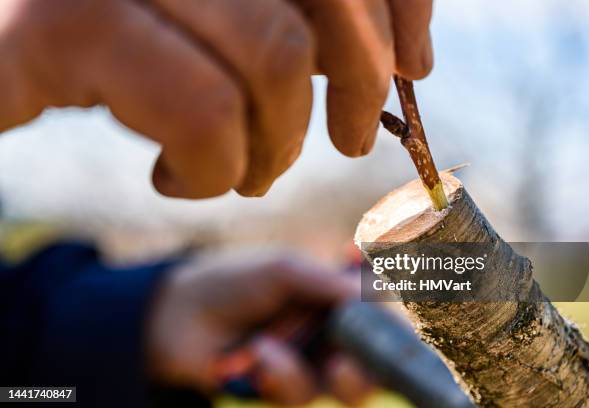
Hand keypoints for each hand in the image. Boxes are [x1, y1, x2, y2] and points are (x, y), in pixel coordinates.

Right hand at [0, 0, 432, 197]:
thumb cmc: (115, 57)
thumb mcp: (221, 34)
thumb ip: (302, 26)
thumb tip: (405, 56)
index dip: (402, 2)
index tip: (413, 67)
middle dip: (359, 83)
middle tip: (345, 142)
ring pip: (274, 56)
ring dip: (271, 147)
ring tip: (241, 173)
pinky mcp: (65, 24)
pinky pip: (200, 108)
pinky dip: (209, 170)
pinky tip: (174, 179)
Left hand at [147, 251, 372, 405]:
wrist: (178, 317)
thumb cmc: (234, 282)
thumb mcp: (282, 271)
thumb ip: (326, 282)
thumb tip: (367, 292)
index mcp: (336, 299)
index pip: (382, 312)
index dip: (394, 317)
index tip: (392, 316)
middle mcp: (332, 335)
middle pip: (377, 360)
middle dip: (368, 364)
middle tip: (343, 361)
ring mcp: (311, 365)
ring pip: (344, 387)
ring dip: (302, 369)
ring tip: (263, 348)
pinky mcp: (287, 391)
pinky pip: (302, 394)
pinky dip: (279, 375)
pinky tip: (254, 357)